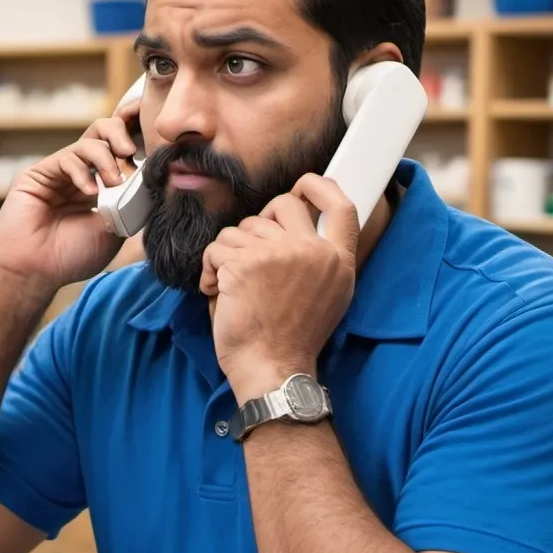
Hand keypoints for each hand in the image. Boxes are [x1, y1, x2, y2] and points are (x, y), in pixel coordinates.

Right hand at [0, 93, 141, 291]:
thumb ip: (131, 204)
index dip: (135, 147)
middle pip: (103, 133)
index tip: (151, 156)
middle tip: (130, 151)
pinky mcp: (39, 173)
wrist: (37, 272)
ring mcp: (59, 172)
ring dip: (106, 158)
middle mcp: (80, 174)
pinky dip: (83, 170)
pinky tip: (89, 192)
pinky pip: (67, 158)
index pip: (120, 153)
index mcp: (99, 187)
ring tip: (113, 183)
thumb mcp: (115, 230)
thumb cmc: (73, 256)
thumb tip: (154, 181)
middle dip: (121, 134)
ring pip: (89, 141)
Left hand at [201, 173, 358, 401]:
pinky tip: (217, 291)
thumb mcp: (328, 296)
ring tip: (233, 287)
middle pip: (282, 205)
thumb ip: (319, 259)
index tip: (303, 184)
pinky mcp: (246, 263)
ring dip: (229, 254)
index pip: (342, 206)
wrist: (272, 368)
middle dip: (258, 225)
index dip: (320, 186)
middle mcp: (313, 252)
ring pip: (241, 228)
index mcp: (338, 261)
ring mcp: (280, 254)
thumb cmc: (291, 339)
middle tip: (250, 257)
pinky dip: (210, 269)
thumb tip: (293, 226)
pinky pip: (217, 248)